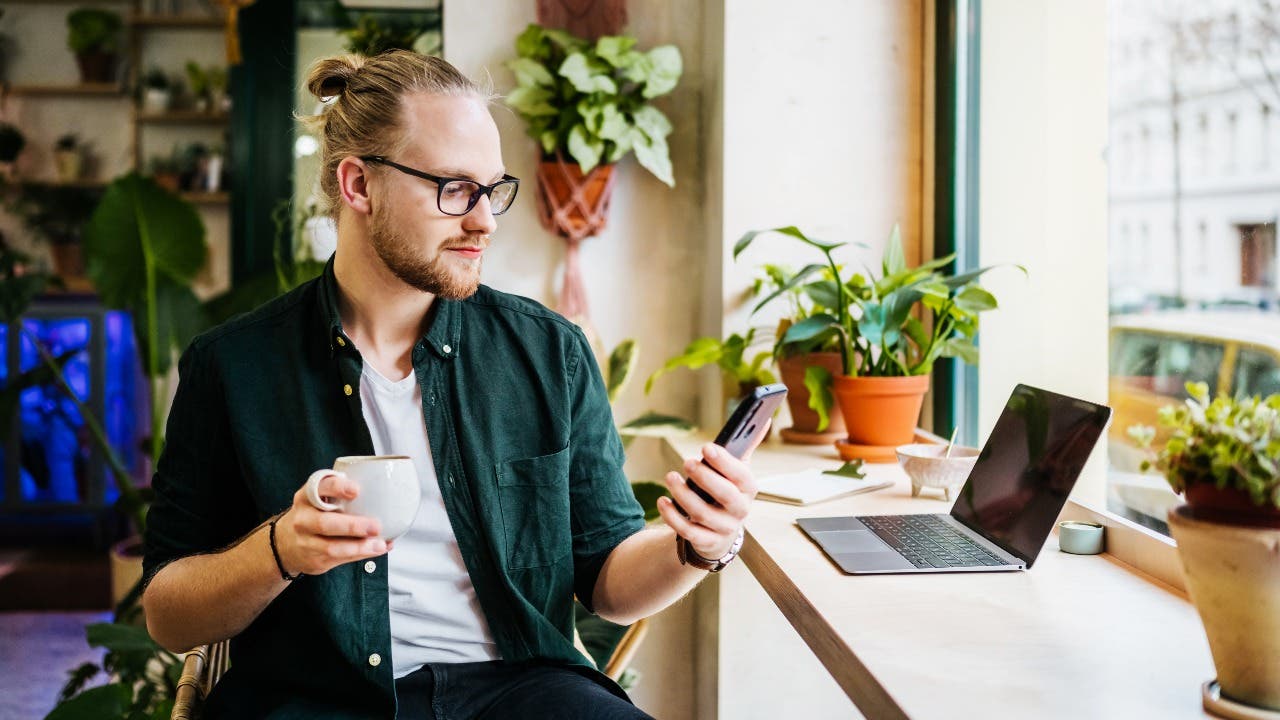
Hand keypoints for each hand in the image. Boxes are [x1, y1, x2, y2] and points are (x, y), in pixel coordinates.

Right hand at [274, 473, 393, 576]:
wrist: (285, 543)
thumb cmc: (312, 515)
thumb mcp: (318, 499)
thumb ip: (340, 494)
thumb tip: (384, 497)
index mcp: (307, 497)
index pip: (319, 488)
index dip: (337, 488)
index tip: (356, 490)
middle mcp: (303, 519)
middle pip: (325, 523)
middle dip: (352, 526)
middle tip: (375, 526)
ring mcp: (306, 542)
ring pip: (332, 547)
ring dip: (359, 547)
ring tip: (379, 544)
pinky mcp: (314, 560)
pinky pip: (339, 559)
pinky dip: (360, 555)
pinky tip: (375, 550)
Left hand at [657, 427, 765, 559]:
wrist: (721, 530)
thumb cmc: (728, 490)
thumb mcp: (737, 471)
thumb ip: (746, 446)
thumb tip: (763, 419)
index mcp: (748, 488)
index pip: (741, 475)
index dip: (725, 462)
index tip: (707, 447)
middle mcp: (740, 510)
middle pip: (725, 495)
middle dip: (705, 478)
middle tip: (687, 462)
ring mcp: (724, 528)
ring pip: (703, 514)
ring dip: (684, 495)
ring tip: (670, 477)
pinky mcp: (707, 541)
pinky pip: (688, 532)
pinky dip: (673, 517)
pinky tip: (662, 501)